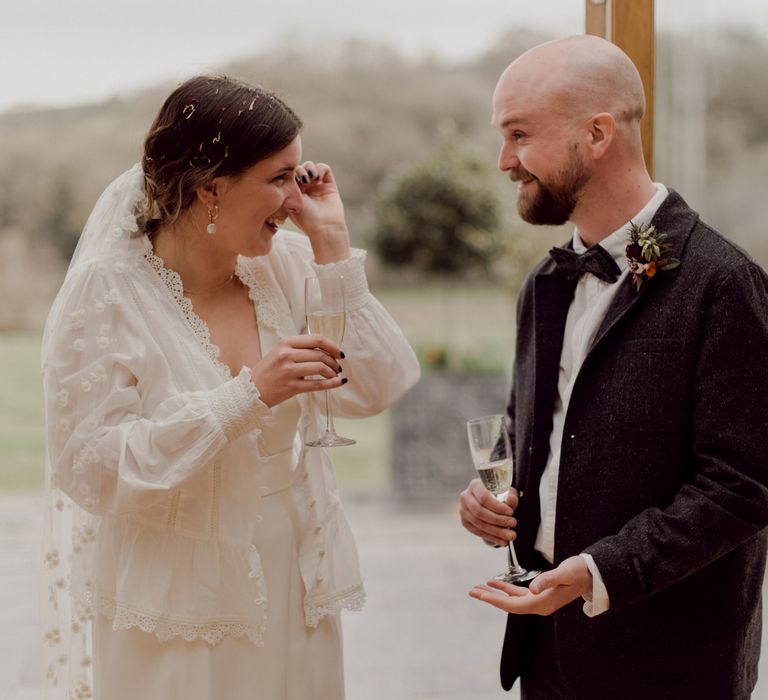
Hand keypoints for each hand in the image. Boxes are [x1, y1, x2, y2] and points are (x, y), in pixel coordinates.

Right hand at [250, 334, 344, 406]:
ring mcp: (289, 371)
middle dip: (334, 361)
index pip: (316, 340)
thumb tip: (324, 349)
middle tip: (338, 366)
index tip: (339, 352)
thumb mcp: (280, 351)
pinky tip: (338, 382)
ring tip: (335, 374)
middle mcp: (287, 355)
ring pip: (320, 367)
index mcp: (286, 343)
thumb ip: (299, 347)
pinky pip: (317, 384)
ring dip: (332, 371)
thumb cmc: (268, 370)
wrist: (251, 389)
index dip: (332, 346)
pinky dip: (331, 383)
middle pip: (320, 355)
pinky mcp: (292, 387)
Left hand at [289, 161, 350, 262]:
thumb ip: (287, 185)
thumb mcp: (290, 201)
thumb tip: (284, 170)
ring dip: (309, 168)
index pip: (289, 175)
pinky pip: (324, 168)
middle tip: (301, 180)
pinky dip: (320, 169)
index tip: (290, 180)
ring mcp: (318, 186)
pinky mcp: (330, 185)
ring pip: (311, 166)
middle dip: (299, 170)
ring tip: (309, 180)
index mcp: (294, 193)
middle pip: (300, 168)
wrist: (324, 227)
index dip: (289, 173)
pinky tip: (317, 179)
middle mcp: (305, 188)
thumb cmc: (305, 219)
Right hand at [459, 478, 517, 545]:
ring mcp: (463, 510)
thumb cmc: (498, 495)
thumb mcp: (507, 493)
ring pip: (479, 524)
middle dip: (498, 520)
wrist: (490, 502)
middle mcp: (466, 497)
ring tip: (510, 535)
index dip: (497, 506)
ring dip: (496, 532)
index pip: (484, 497)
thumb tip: (512, 499)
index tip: (510, 512)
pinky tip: (503, 540)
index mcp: (475, 485)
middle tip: (513, 523)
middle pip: (480, 511)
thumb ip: (510, 497)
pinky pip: (478, 532)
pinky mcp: (465, 522)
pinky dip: (492, 537)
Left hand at [468, 556, 592, 615]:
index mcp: (541, 603)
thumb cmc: (579, 572)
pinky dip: (504, 588)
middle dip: (489, 598)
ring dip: (494, 593)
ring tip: (477, 587)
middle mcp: (538, 605)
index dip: (494, 600)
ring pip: (510, 599)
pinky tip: (494, 582)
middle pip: (507, 604)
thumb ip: (548, 580)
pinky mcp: (540, 593)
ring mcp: (539, 600)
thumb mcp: (564, 573)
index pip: (512, 605)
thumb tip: (532, 589)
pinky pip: (517, 594)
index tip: (479, 595)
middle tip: (471, 591)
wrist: (592, 574)